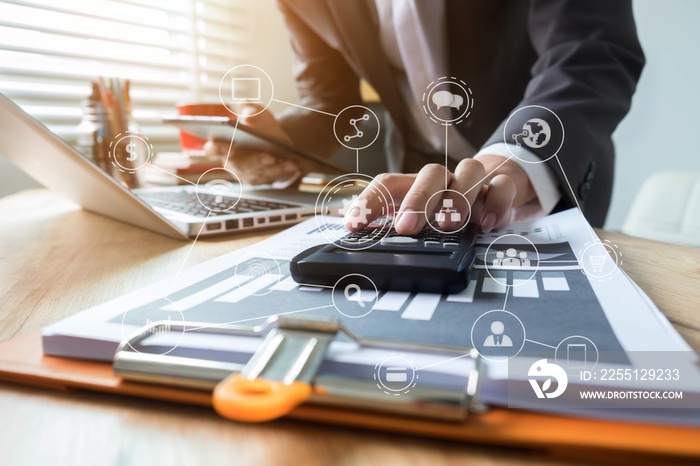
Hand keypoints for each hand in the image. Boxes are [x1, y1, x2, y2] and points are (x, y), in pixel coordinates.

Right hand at [203, 104, 299, 185]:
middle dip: (254, 161)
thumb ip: (248, 108)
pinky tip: (293, 165)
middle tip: (268, 157)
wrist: (273, 137)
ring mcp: (245, 172)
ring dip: (274, 168)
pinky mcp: (259, 179)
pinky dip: (282, 170)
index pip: (213, 148)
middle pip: (239, 165)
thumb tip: (248, 115)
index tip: (230, 145)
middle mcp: (231, 161)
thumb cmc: (257, 124)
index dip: (218, 148)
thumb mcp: (254, 111)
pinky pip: (270, 177)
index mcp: (222, 143)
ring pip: (258, 173)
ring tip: (288, 161)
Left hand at [346, 156, 536, 233]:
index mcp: (418, 186)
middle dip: (416, 200)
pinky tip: (487, 224)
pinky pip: (502, 186)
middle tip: (405, 228)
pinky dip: (495, 202)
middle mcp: (445, 181)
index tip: (353, 225)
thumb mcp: (427, 224)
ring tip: (449, 225)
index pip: (389, 184)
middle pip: (430, 174)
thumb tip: (375, 259)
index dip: (369, 202)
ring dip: (458, 197)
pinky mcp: (503, 187)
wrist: (500, 189)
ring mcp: (475, 182)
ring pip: (469, 170)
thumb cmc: (453, 211)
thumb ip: (404, 236)